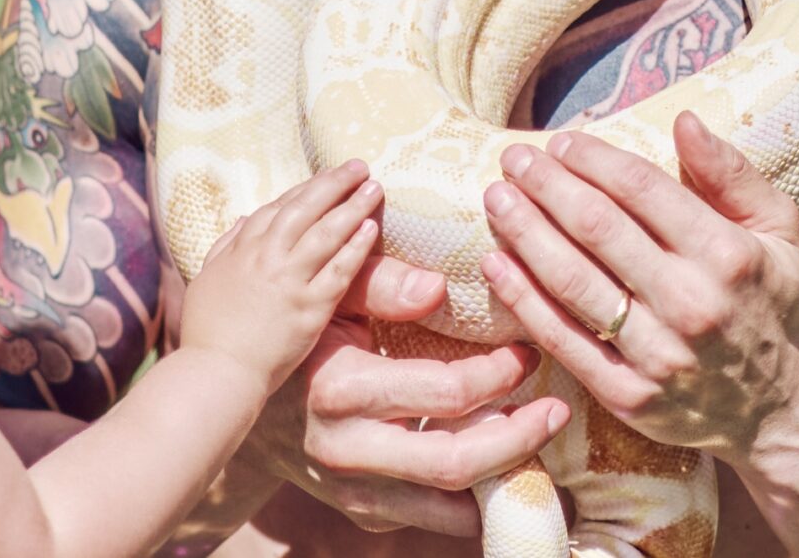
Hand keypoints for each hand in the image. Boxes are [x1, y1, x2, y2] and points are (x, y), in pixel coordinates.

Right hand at [180, 160, 381, 391]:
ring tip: (373, 188)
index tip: (326, 177)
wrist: (216, 373)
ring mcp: (288, 281)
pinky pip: (338, 271)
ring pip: (325, 233)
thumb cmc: (207, 333)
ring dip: (352, 206)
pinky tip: (371, 229)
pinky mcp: (309, 308)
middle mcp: (265, 258)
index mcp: (242, 250)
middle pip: (305, 209)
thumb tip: (243, 219)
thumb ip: (226, 246)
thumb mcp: (207, 279)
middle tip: (359, 167)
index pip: (277, 208)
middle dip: (333, 183)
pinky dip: (355, 247)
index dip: (305, 189)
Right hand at [233, 257, 569, 536]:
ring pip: (448, 504)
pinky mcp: (363, 513)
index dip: (497, 374)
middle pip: (454, 462)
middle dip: (518, 438)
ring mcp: (353, 490)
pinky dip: (473, 499)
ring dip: (505, 478)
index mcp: (338, 389)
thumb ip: (380, 281)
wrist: (242, 398)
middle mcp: (344, 450)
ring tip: (541, 445)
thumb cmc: (302, 330)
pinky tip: (503, 468)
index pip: (443, 393)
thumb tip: (440, 288)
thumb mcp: (331, 293)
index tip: (526, 351)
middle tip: (556, 411)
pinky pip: (431, 517)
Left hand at [479, 113, 798, 461]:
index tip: (561, 142)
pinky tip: (494, 262)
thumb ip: (732, 173)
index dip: (593, 159)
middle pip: (596, 228)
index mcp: (727, 255)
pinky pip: (562, 338)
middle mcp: (692, 304)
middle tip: (513, 159)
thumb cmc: (770, 301)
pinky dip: (522, 298)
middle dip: (546, 185)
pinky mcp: (629, 396)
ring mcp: (659, 355)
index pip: (642, 189)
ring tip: (496, 198)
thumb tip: (684, 120)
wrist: (780, 410)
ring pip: (571, 280)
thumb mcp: (776, 230)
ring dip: (524, 232)